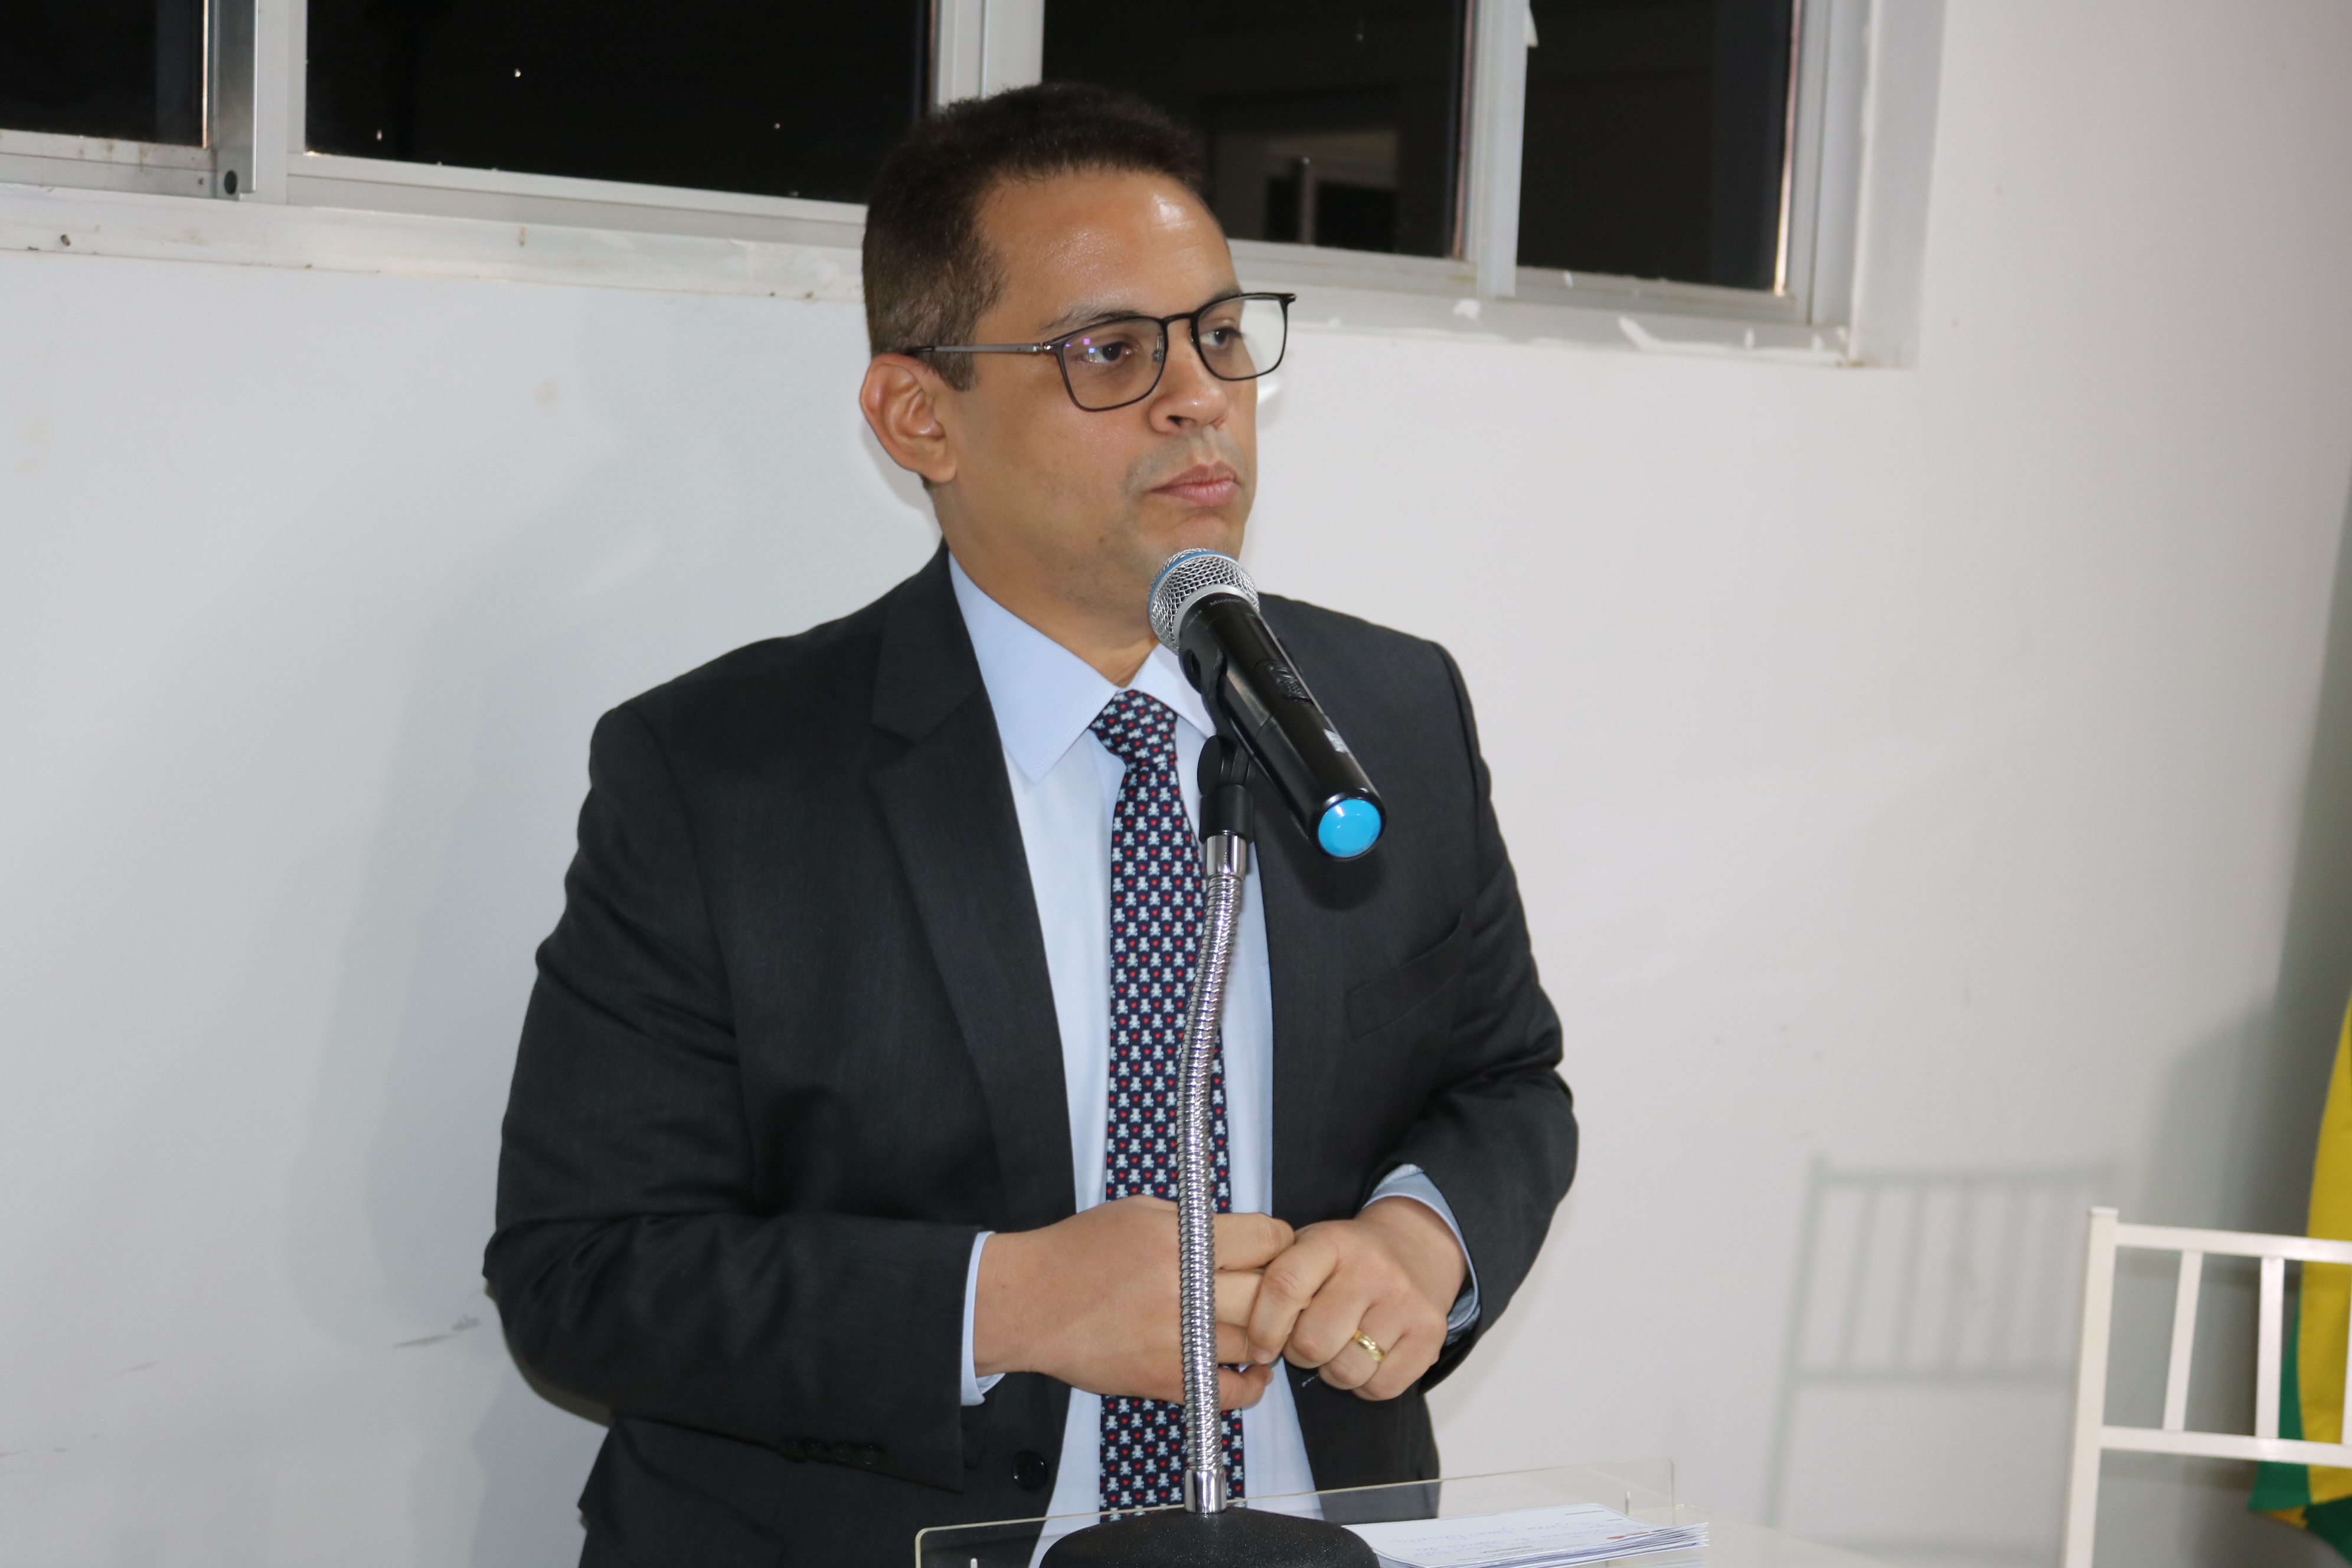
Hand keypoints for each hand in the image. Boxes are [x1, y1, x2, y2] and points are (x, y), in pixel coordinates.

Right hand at [974, 1196, 1293, 1408]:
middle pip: (1272, 1291)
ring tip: (1264, 1326)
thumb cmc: (1079, 1252)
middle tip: (1277, 1289)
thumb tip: (1240, 1235)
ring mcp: (1181, 1340)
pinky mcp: (1169, 1379)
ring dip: (1267, 1334)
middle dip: (1281, 1287)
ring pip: (1258, 1340)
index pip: (1269, 1239)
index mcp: (1184, 1241)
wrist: (1033, 1302)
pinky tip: (1252, 1369)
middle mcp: (1188, 1290)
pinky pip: (1233, 1391)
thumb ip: (1195, 1222)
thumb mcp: (1141, 1211)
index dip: (1279, 1241)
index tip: (1273, 1249)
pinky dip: (1252, 1385)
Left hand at [1246, 1197, 1466, 1400]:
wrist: (1417, 1248)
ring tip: (1339, 1349)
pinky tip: (1367, 1360)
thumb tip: (1239, 1334)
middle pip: (1314, 1341)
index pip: (1283, 1286)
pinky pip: (1382, 1387)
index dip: (1263, 1327)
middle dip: (1301, 1353)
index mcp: (1331, 1242)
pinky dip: (1366, 1385)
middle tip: (1307, 1343)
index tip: (1260, 1346)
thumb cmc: (1347, 1259)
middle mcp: (1371, 1268)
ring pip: (1347, 1369)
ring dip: (1334, 1372)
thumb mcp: (1309, 1248)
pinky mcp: (1430, 1333)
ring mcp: (1405, 1301)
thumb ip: (1276, 1281)